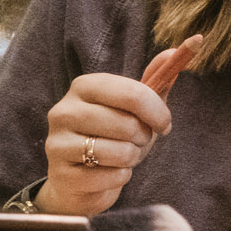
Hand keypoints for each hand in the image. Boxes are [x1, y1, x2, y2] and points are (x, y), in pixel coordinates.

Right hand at [41, 71, 175, 215]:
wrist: (81, 179)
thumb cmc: (114, 137)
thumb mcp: (135, 108)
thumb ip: (155, 81)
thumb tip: (174, 51)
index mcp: (84, 87)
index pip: (133, 94)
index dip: (158, 112)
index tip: (165, 124)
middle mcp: (64, 111)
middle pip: (128, 124)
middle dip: (143, 138)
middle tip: (136, 142)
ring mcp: (56, 143)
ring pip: (120, 152)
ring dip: (132, 158)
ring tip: (121, 157)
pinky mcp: (61, 174)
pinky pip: (111, 176)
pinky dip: (120, 177)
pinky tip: (108, 173)